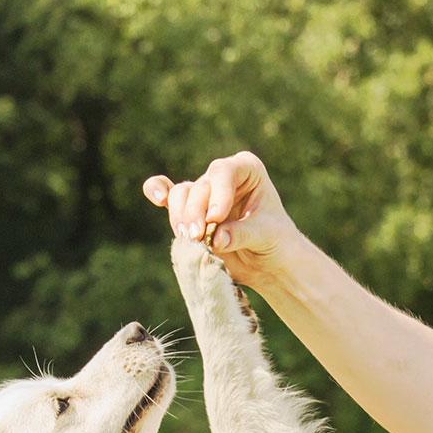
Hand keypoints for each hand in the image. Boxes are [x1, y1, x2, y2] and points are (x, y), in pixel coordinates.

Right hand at [142, 151, 298, 290]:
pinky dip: (157, 192)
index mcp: (247, 170)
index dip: (217, 194)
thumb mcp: (266, 236)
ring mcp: (204, 193)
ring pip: (181, 195)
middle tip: (198, 237)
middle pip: (199, 187)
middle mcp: (223, 176)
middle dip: (195, 212)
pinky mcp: (191, 212)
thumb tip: (216, 239)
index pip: (224, 172)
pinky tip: (156, 197)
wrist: (269, 262)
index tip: (216, 219)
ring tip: (190, 240)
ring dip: (180, 217)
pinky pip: (169, 196)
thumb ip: (241, 234)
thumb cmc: (276, 242)